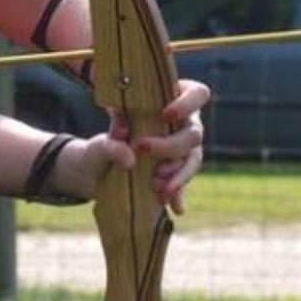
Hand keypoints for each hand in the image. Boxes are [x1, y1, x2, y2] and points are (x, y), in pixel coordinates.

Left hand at [108, 78, 207, 214]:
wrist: (102, 161)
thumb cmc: (113, 130)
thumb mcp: (112, 120)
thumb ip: (116, 125)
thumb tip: (125, 140)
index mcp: (175, 100)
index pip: (197, 94)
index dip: (187, 104)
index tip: (165, 115)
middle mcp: (186, 124)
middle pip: (194, 134)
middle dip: (170, 145)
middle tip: (141, 148)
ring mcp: (186, 149)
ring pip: (193, 160)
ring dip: (178, 175)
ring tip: (157, 187)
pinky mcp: (177, 172)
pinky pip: (183, 183)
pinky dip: (177, 195)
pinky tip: (174, 206)